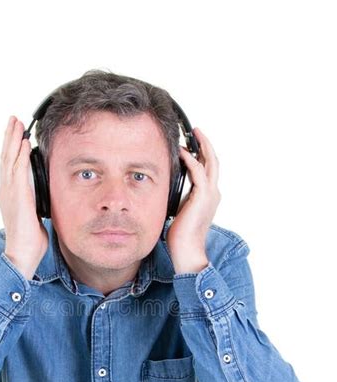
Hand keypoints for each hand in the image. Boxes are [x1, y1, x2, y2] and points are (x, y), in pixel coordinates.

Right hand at [0, 116, 48, 278]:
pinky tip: (24, 144)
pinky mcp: (18, 197)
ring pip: (9, 160)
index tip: (17, 133)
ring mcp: (10, 193)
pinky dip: (20, 156)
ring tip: (16, 123)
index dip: (12, 148)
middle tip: (13, 119)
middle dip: (9, 137)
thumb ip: (36, 202)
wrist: (22, 254)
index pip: (9, 165)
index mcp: (10, 195)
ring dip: (13, 140)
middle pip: (6, 157)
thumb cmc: (29, 240)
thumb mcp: (34, 215)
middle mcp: (6, 191)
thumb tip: (43, 197)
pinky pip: (19, 172)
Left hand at [165, 127, 220, 272]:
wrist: (187, 251)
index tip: (192, 143)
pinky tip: (182, 152)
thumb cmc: (181, 236)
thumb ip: (180, 197)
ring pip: (210, 162)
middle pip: (213, 161)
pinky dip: (191, 159)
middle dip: (205, 144)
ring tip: (192, 134)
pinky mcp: (202, 197)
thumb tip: (169, 188)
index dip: (202, 154)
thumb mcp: (180, 210)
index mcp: (208, 197)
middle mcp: (213, 193)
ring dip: (201, 146)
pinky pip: (198, 172)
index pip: (208, 169)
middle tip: (196, 131)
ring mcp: (210, 194)